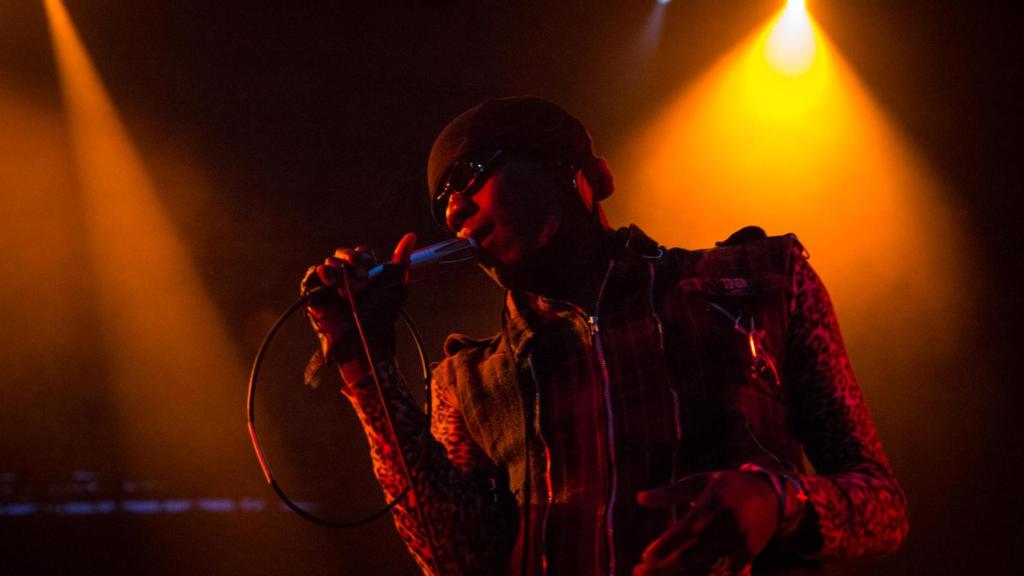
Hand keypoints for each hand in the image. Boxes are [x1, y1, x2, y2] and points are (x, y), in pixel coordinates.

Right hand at [302, 232, 416, 383]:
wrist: (365, 337)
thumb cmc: (382, 316)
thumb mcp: (397, 285)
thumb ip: (401, 260)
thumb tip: (411, 235)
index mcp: (364, 273)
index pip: (359, 251)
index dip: (363, 254)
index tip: (369, 264)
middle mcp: (346, 277)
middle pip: (342, 253)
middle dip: (352, 259)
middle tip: (361, 276)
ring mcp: (329, 286)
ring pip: (328, 262)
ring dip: (340, 270)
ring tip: (347, 289)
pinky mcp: (314, 295)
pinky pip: (312, 274)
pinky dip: (320, 273)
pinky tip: (329, 279)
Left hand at [632, 470, 779, 575]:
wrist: (772, 498)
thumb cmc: (727, 486)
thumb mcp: (700, 482)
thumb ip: (670, 492)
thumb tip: (639, 498)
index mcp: (715, 504)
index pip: (687, 530)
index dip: (666, 546)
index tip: (644, 557)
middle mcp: (727, 527)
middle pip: (692, 555)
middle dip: (663, 567)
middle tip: (638, 571)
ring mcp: (738, 546)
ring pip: (703, 569)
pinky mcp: (745, 558)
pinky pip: (720, 575)